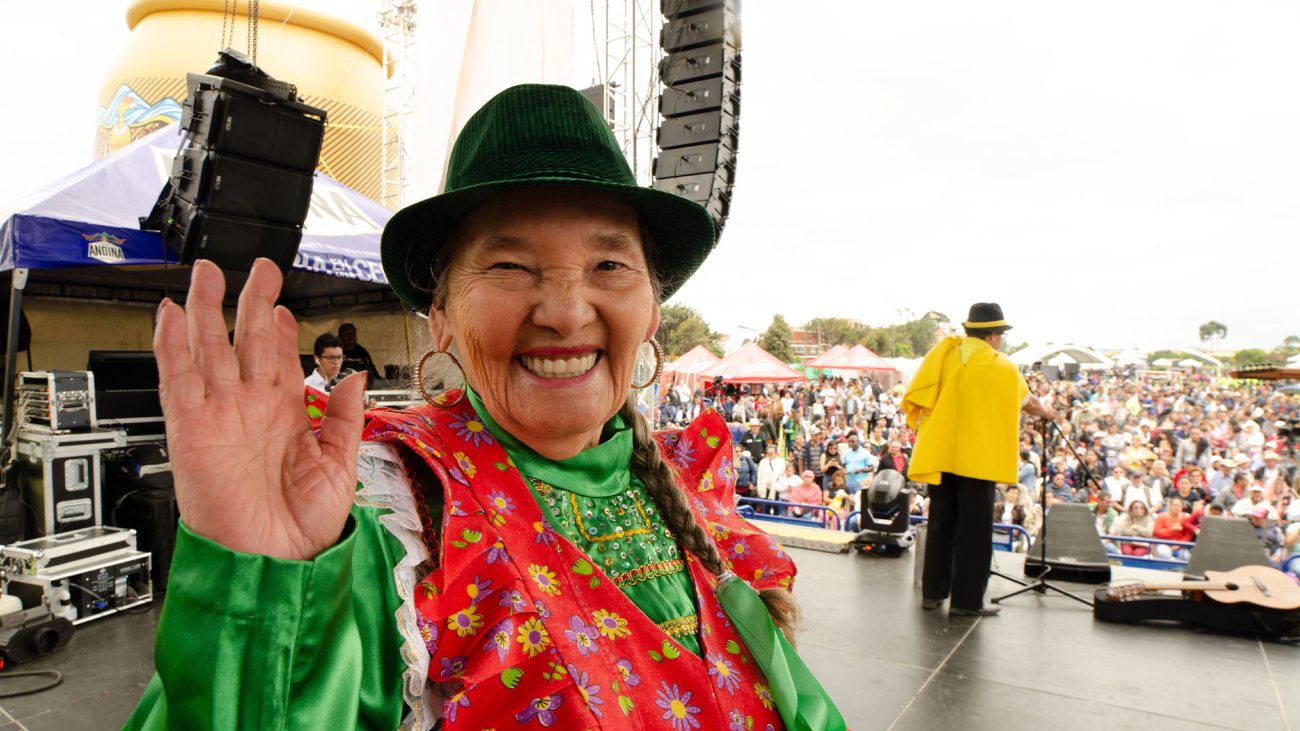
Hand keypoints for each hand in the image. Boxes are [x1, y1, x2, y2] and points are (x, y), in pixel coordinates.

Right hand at [155, 260, 366, 559]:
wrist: (275, 562)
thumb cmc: (305, 527)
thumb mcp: (341, 463)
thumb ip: (344, 416)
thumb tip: (354, 376)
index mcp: (285, 416)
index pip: (277, 359)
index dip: (278, 329)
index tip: (282, 305)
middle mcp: (250, 411)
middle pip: (244, 342)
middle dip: (250, 303)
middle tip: (258, 270)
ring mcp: (220, 416)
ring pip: (208, 349)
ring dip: (205, 311)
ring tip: (207, 274)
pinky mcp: (192, 428)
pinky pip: (178, 378)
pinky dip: (171, 345)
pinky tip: (170, 315)